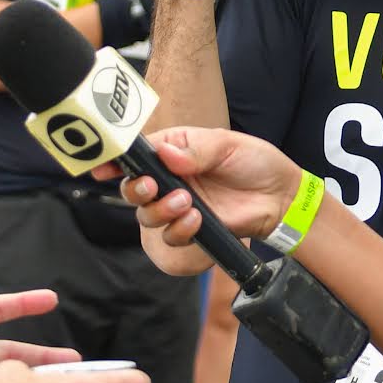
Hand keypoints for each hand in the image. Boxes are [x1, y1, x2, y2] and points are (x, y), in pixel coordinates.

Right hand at [113, 127, 303, 274]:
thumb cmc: (256, 162)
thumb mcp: (228, 145)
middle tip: (152, 186)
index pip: (137, 153)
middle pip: (132, 188)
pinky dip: (179, 229)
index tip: (102, 167)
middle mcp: (169, 178)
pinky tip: (197, 219)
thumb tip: (164, 154)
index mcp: (174, 150)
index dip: (115, 160)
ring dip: (159, 210)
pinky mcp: (190, 229)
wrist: (280, 197)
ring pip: (145, 215)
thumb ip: (195, 150)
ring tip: (186, 202)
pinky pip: (169, 236)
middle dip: (135, 189)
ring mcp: (178, 205)